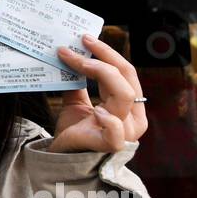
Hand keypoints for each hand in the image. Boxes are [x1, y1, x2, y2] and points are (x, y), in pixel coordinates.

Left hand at [48, 33, 147, 153]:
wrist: (63, 158)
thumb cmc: (75, 131)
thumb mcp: (76, 101)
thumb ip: (77, 81)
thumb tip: (68, 53)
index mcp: (129, 105)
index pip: (126, 72)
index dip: (108, 53)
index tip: (84, 39)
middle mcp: (133, 118)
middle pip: (127, 78)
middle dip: (104, 56)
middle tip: (79, 43)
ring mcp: (125, 133)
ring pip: (124, 95)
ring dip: (99, 73)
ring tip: (76, 63)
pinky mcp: (110, 146)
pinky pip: (116, 131)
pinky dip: (108, 119)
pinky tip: (96, 111)